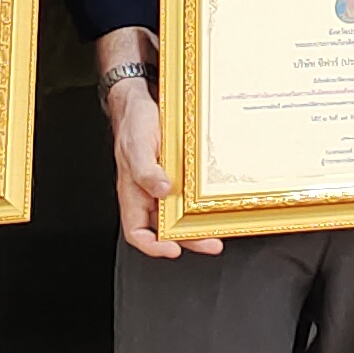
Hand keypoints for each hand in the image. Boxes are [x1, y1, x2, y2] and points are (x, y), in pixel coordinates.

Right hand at [108, 75, 209, 256]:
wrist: (144, 102)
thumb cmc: (134, 124)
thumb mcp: (137, 146)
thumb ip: (145, 171)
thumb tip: (161, 190)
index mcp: (133, 194)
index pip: (137, 232)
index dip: (153, 247)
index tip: (173, 250)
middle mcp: (150, 193)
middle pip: (167, 228)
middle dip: (189, 240)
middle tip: (212, 243)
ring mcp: (166, 184)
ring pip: (182, 213)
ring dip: (200, 223)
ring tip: (219, 228)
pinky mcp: (180, 173)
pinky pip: (191, 193)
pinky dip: (203, 202)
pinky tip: (216, 204)